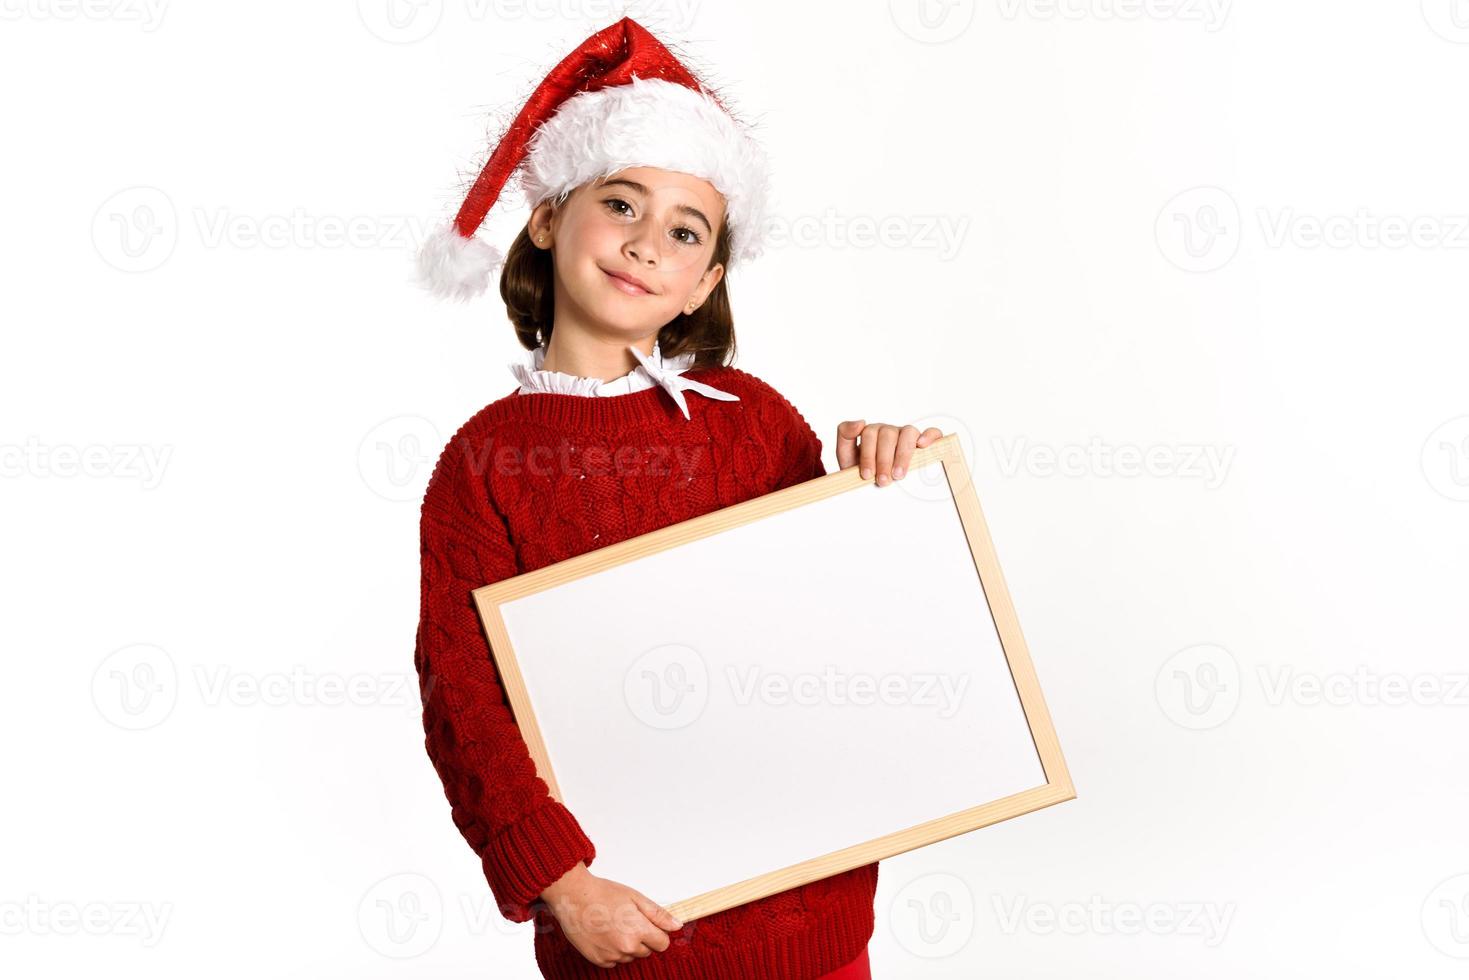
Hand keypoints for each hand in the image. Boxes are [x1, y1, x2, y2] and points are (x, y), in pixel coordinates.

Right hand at [540, 862, 683, 967]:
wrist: (573, 897)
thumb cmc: (603, 893)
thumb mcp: (635, 897)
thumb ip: (658, 914)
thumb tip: (677, 925)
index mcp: (638, 931)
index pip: (662, 944)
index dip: (658, 933)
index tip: (648, 924)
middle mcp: (626, 947)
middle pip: (646, 951)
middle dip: (642, 938)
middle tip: (627, 920)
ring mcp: (611, 956)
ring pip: (630, 957)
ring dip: (627, 946)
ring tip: (613, 925)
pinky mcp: (598, 960)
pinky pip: (615, 961)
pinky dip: (613, 951)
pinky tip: (605, 934)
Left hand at [836, 420, 943, 485]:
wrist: (873, 485)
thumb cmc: (862, 471)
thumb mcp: (847, 456)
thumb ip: (845, 436)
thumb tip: (860, 422)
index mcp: (871, 432)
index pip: (869, 433)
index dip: (868, 455)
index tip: (867, 475)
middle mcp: (889, 431)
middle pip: (888, 434)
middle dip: (884, 460)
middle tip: (883, 481)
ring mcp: (907, 435)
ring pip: (908, 432)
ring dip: (903, 454)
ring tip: (899, 475)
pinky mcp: (924, 442)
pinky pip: (932, 432)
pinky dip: (929, 436)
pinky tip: (923, 446)